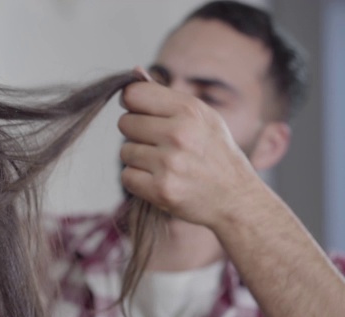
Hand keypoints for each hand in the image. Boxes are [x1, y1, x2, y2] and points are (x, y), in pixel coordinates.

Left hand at [118, 81, 263, 227]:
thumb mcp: (203, 117)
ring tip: (163, 165)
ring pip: (124, 152)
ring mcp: (169, 163)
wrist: (236, 199)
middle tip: (158, 145)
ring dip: (137, 159)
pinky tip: (158, 180)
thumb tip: (134, 72)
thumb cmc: (215, 155)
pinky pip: (127, 177)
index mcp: (190, 110)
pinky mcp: (161, 189)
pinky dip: (138, 180)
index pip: (133, 94)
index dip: (132, 104)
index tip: (141, 114)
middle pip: (125, 123)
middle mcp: (179, 134)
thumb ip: (166, 98)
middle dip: (136, 134)